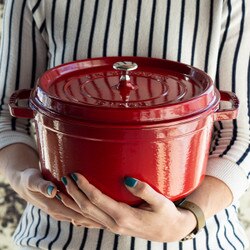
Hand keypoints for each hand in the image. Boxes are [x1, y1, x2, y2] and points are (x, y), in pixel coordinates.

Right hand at [8, 168, 103, 227]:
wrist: (24, 183)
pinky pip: (78, 215)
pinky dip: (87, 216)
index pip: (77, 213)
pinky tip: (97, 216)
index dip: (92, 215)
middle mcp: (59, 212)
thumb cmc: (29, 179)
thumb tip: (53, 191)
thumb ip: (42, 185)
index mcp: (53, 206)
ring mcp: (61, 212)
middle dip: (97, 219)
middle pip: (82, 217)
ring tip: (110, 218)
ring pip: (81, 218)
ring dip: (93, 219)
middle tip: (114, 218)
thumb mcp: (33, 180)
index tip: (106, 214)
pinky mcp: (63, 208)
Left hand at [59, 174, 196, 241]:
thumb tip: (127, 179)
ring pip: (86, 216)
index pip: (97, 200)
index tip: (75, 174)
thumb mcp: (160, 202)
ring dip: (73, 203)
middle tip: (64, 177)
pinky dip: (79, 213)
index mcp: (124, 216)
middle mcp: (114, 223)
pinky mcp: (113, 226)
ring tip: (62, 190)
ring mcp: (112, 227)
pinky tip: (73, 208)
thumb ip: (144, 190)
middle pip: (87, 208)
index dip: (84, 187)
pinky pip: (91, 220)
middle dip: (73, 193)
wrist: (170, 231)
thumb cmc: (166, 214)